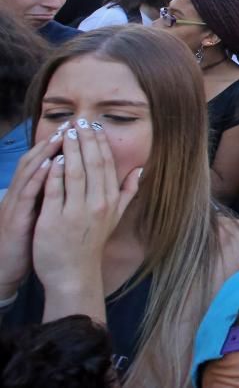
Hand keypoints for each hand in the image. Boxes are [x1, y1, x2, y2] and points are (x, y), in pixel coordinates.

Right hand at [0, 129, 62, 297]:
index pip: (45, 162)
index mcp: (31, 192)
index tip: (78, 129)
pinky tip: (48, 166)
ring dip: (44, 153)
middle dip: (53, 142)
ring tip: (60, 137)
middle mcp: (21, 193)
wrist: (8, 267)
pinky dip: (37, 178)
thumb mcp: (44, 213)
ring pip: (29, 172)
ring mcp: (15, 204)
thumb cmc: (30, 239)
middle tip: (70, 124)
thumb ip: (55, 195)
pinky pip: (26, 194)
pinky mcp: (15, 217)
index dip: (60, 145)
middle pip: (36, 160)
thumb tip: (75, 179)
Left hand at [32, 119, 140, 293]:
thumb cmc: (92, 243)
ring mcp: (76, 212)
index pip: (106, 165)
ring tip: (66, 132)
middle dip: (85, 140)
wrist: (74, 273)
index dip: (100, 144)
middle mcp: (97, 204)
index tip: (94, 127)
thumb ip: (128, 192)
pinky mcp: (55, 220)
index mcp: (110, 201)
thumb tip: (140, 170)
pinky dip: (53, 172)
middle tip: (79, 121)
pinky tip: (52, 157)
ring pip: (74, 172)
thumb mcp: (115, 217)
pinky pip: (55, 190)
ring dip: (70, 150)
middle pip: (92, 164)